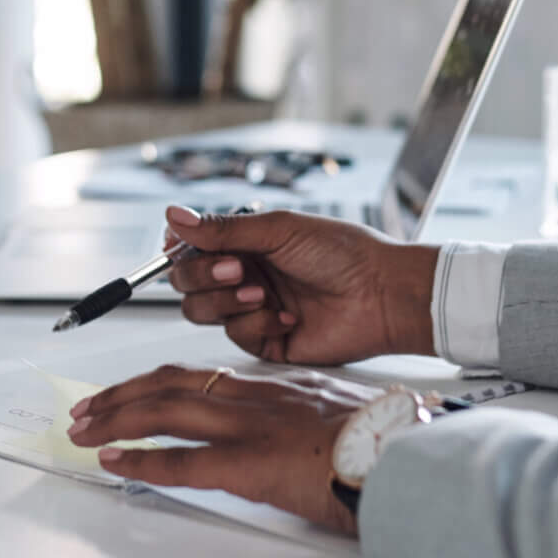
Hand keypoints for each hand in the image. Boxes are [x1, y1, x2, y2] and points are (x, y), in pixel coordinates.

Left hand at [66, 363, 382, 535]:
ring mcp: (253, 427)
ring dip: (117, 418)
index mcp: (279, 387)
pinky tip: (115, 465)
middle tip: (86, 408)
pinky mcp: (252, 463)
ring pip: (166, 410)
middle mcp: (259, 398)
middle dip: (121, 395)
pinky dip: (142, 461)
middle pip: (171, 383)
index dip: (156, 381)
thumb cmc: (389, 448)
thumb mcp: (340, 422)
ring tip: (83, 430)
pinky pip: (183, 461)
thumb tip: (294, 443)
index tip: (129, 393)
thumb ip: (308, 424)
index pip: (201, 374)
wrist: (414, 459)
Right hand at [160, 206, 438, 364]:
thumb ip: (222, 229)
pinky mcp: (265, 341)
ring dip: (226, 301)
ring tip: (262, 292)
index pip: (190, 249)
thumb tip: (174, 216)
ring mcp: (252, 310)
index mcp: (246, 243)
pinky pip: (236, 337)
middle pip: (186, 283)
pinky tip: (288, 317)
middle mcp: (244, 275)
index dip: (179, 250)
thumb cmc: (344, 253)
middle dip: (203, 275)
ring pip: (202, 312)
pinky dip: (258, 324)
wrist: (382, 295)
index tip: (179, 246)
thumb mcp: (279, 229)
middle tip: (236, 267)